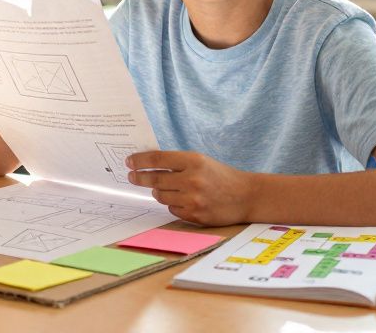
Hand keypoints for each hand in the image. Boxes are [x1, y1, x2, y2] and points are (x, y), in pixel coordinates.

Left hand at [126, 150, 252, 225]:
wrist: (246, 196)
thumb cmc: (221, 176)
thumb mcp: (201, 161)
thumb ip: (178, 163)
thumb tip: (148, 164)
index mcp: (194, 161)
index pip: (158, 159)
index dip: (140, 160)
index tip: (129, 161)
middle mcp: (192, 180)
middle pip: (155, 179)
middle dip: (140, 177)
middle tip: (131, 176)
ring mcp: (193, 200)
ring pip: (161, 196)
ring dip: (159, 192)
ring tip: (167, 188)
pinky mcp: (195, 216)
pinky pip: (172, 210)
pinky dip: (173, 204)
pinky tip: (183, 200)